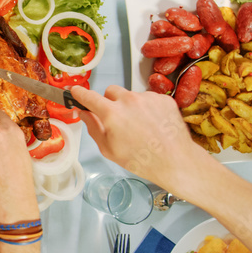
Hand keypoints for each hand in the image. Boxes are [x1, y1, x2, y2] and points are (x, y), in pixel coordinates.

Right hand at [71, 85, 208, 194]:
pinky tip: (153, 124)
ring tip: (140, 126)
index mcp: (112, 114)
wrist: (175, 161)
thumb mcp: (109, 149)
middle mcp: (130, 101)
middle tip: (116, 118)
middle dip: (109, 102)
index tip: (76, 91)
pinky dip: (147, 108)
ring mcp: (148, 98)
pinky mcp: (163, 98)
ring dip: (130, 106)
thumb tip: (84, 114)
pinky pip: (148, 98)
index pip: (89, 96)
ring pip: (131, 95)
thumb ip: (93, 128)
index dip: (80, 94)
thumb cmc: (142, 160)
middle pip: (111, 91)